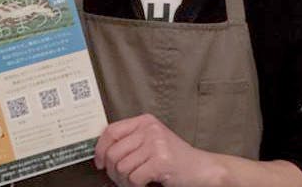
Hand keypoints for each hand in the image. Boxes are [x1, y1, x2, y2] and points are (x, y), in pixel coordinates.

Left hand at [95, 114, 224, 186]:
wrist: (202, 169)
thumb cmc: (174, 158)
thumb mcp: (151, 142)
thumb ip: (130, 142)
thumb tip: (101, 153)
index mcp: (145, 121)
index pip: (111, 131)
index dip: (100, 149)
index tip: (99, 163)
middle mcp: (150, 129)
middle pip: (113, 152)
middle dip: (113, 172)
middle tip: (121, 180)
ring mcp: (156, 143)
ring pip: (122, 167)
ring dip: (125, 181)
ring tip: (135, 182)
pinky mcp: (161, 160)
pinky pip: (134, 178)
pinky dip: (136, 186)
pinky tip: (146, 184)